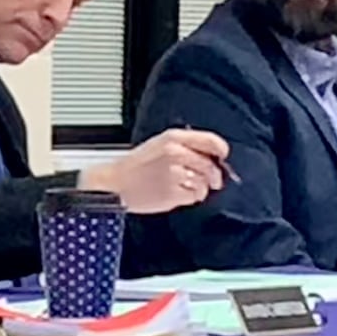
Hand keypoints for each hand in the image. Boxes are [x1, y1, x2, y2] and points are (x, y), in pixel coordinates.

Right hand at [79, 128, 230, 213]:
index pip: (212, 142)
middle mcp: (175, 153)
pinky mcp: (172, 192)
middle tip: (211, 181)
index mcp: (172, 138)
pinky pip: (194, 196)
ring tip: (186, 187)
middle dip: (214, 176)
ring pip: (204, 183)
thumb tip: (214, 156)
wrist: (114, 183)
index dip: (222, 152)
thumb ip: (186, 147)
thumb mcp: (159, 146)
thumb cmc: (135, 166)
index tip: (222, 158)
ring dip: (200, 188)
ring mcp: (174, 173)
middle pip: (211, 166)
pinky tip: (177, 193)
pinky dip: (190, 197)